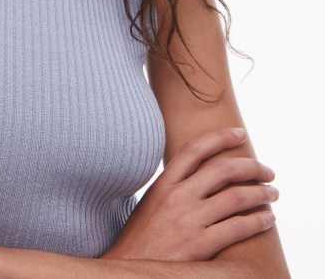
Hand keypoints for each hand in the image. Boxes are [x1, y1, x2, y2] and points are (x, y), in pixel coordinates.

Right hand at [102, 127, 277, 261]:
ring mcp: (189, 221)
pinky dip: (258, 221)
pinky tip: (267, 220)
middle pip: (222, 170)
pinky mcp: (200, 246)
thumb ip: (174, 186)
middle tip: (267, 171)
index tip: (240, 134)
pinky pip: (238, 228)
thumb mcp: (152, 203)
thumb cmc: (142, 239)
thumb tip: (202, 175)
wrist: (129, 270)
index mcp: (163, 184)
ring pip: (236, 197)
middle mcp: (177, 197)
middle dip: (251, 167)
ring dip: (261, 193)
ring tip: (272, 194)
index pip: (195, 149)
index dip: (220, 137)